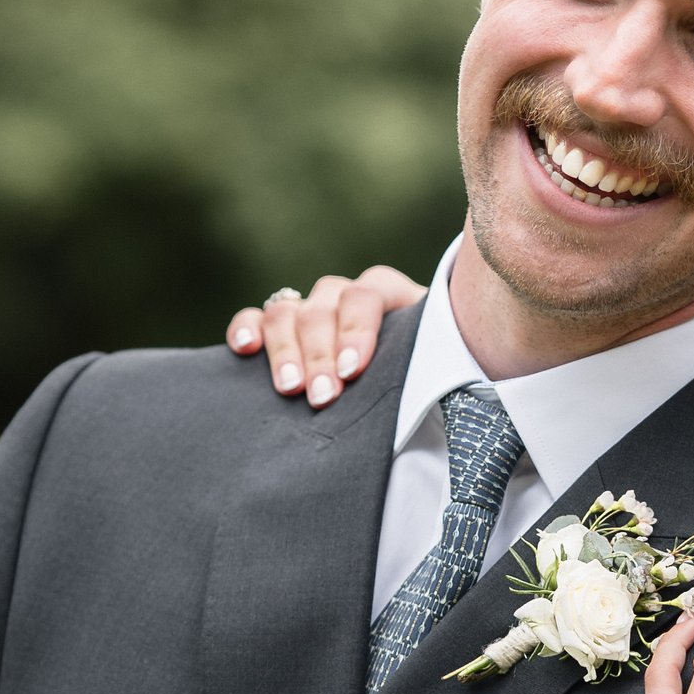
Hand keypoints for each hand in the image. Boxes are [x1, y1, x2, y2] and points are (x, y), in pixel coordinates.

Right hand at [225, 266, 421, 405]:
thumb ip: (433, 371)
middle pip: (323, 307)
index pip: (367, 296)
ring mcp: (311, 310)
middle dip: (321, 354)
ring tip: (289, 390)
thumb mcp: (436, 371)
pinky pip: (256, 316)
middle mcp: (346, 297)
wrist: (415, 396)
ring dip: (284, 350)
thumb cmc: (427, 384)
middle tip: (323, 398)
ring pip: (287, 311)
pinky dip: (246, 328)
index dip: (358, 330)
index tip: (353, 372)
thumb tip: (448, 398)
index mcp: (390, 296)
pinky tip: (245, 350)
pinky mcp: (280, 328)